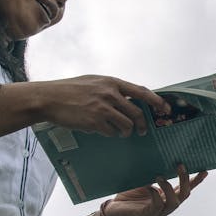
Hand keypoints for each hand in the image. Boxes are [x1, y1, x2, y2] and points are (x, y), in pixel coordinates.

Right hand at [30, 74, 170, 136]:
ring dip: (126, 132)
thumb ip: (112, 89)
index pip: (142, 92)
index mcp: (112, 83)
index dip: (157, 101)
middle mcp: (110, 94)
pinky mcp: (94, 122)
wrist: (49, 98)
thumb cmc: (70, 90)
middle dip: (143, 125)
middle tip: (142, 131)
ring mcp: (102, 108)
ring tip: (121, 133)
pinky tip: (102, 130)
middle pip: (137, 113)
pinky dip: (110, 134)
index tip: (166, 109)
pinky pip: (111, 132)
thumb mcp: (94, 82)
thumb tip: (130, 99)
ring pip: (127, 126)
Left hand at [103, 164, 206, 215]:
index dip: (195, 181)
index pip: (185, 189)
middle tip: (181, 166)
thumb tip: (159, 158)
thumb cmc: (129, 196)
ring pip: (174, 203)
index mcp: (167, 197)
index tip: (204, 170)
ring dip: (169, 188)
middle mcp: (166, 206)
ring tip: (161, 176)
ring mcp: (158, 213)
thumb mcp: (143, 182)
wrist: (114, 211)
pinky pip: (157, 206)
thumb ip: (153, 174)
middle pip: (184, 195)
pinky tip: (150, 188)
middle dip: (185, 180)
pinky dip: (155, 195)